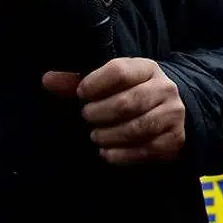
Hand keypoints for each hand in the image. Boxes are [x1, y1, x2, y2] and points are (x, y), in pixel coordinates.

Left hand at [42, 58, 186, 163]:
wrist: (168, 111)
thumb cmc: (129, 94)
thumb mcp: (108, 83)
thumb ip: (77, 82)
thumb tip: (47, 80)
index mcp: (146, 68)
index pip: (119, 71)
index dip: (94, 84)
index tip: (82, 95)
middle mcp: (165, 88)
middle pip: (128, 102)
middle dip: (99, 114)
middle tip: (87, 118)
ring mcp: (173, 114)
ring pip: (138, 127)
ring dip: (109, 135)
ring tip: (96, 136)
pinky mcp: (175, 138)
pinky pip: (147, 149)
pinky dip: (122, 154)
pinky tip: (107, 152)